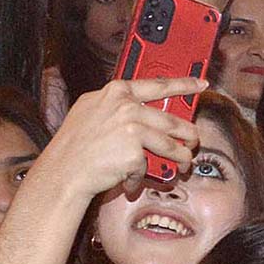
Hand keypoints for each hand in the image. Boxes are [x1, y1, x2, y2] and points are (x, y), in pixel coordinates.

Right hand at [33, 77, 205, 202]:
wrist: (64, 170)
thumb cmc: (74, 144)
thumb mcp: (91, 110)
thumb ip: (116, 105)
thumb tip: (141, 110)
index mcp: (117, 92)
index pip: (158, 84)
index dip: (183, 84)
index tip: (199, 84)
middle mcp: (126, 107)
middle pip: (171, 120)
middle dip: (188, 133)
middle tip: (194, 141)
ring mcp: (132, 129)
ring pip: (170, 144)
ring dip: (181, 157)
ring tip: (184, 164)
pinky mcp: (135, 153)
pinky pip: (148, 166)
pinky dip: (141, 177)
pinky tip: (132, 180)